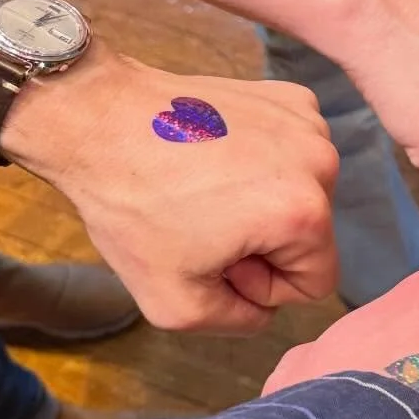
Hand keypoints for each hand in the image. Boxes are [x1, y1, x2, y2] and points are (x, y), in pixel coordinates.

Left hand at [3, 47, 338, 331]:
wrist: (98, 122)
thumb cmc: (132, 206)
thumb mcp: (177, 306)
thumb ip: (240, 322)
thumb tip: (263, 306)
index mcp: (305, 214)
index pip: (316, 282)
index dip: (262, 287)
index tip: (215, 259)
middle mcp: (320, 161)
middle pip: (311, 234)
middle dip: (262, 242)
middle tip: (202, 225)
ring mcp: (305, 122)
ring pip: (301, 193)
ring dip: (262, 202)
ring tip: (204, 189)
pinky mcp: (286, 95)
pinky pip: (291, 153)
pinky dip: (260, 162)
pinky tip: (215, 157)